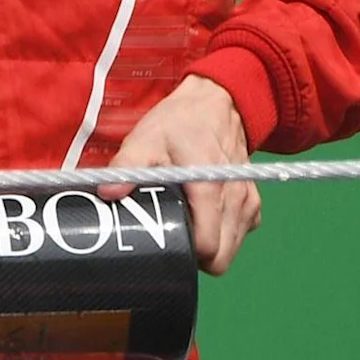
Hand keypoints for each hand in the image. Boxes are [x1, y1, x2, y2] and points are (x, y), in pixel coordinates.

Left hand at [106, 75, 258, 275]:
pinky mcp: (252, 201)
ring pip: (231, 249)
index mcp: (209, 187)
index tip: (161, 241)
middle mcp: (235, 197)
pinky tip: (201, 215)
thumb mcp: (145, 140)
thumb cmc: (179, 123)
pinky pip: (239, 234)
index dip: (181, 252)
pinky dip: (222, 233)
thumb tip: (107, 192)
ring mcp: (247, 200)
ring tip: (183, 222)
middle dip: (194, 256)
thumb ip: (127, 168)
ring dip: (209, 246)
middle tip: (169, 235)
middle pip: (221, 257)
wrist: (216, 102)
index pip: (206, 246)